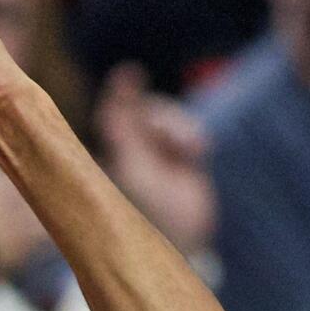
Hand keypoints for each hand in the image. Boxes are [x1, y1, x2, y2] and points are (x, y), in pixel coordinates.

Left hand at [96, 65, 215, 258]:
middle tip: (178, 137)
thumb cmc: (151, 211)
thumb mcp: (135, 169)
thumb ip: (124, 134)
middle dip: (162, 118)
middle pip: (145, 111)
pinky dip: (191, 137)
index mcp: (113, 155)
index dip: (121, 92)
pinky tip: (198, 154)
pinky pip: (186, 131)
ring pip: (167, 119)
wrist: (185, 238)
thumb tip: (111, 102)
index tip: (130, 72)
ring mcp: (157, 154)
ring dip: (179, 128)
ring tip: (193, 152)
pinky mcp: (180, 157)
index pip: (113, 114)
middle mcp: (132, 151)